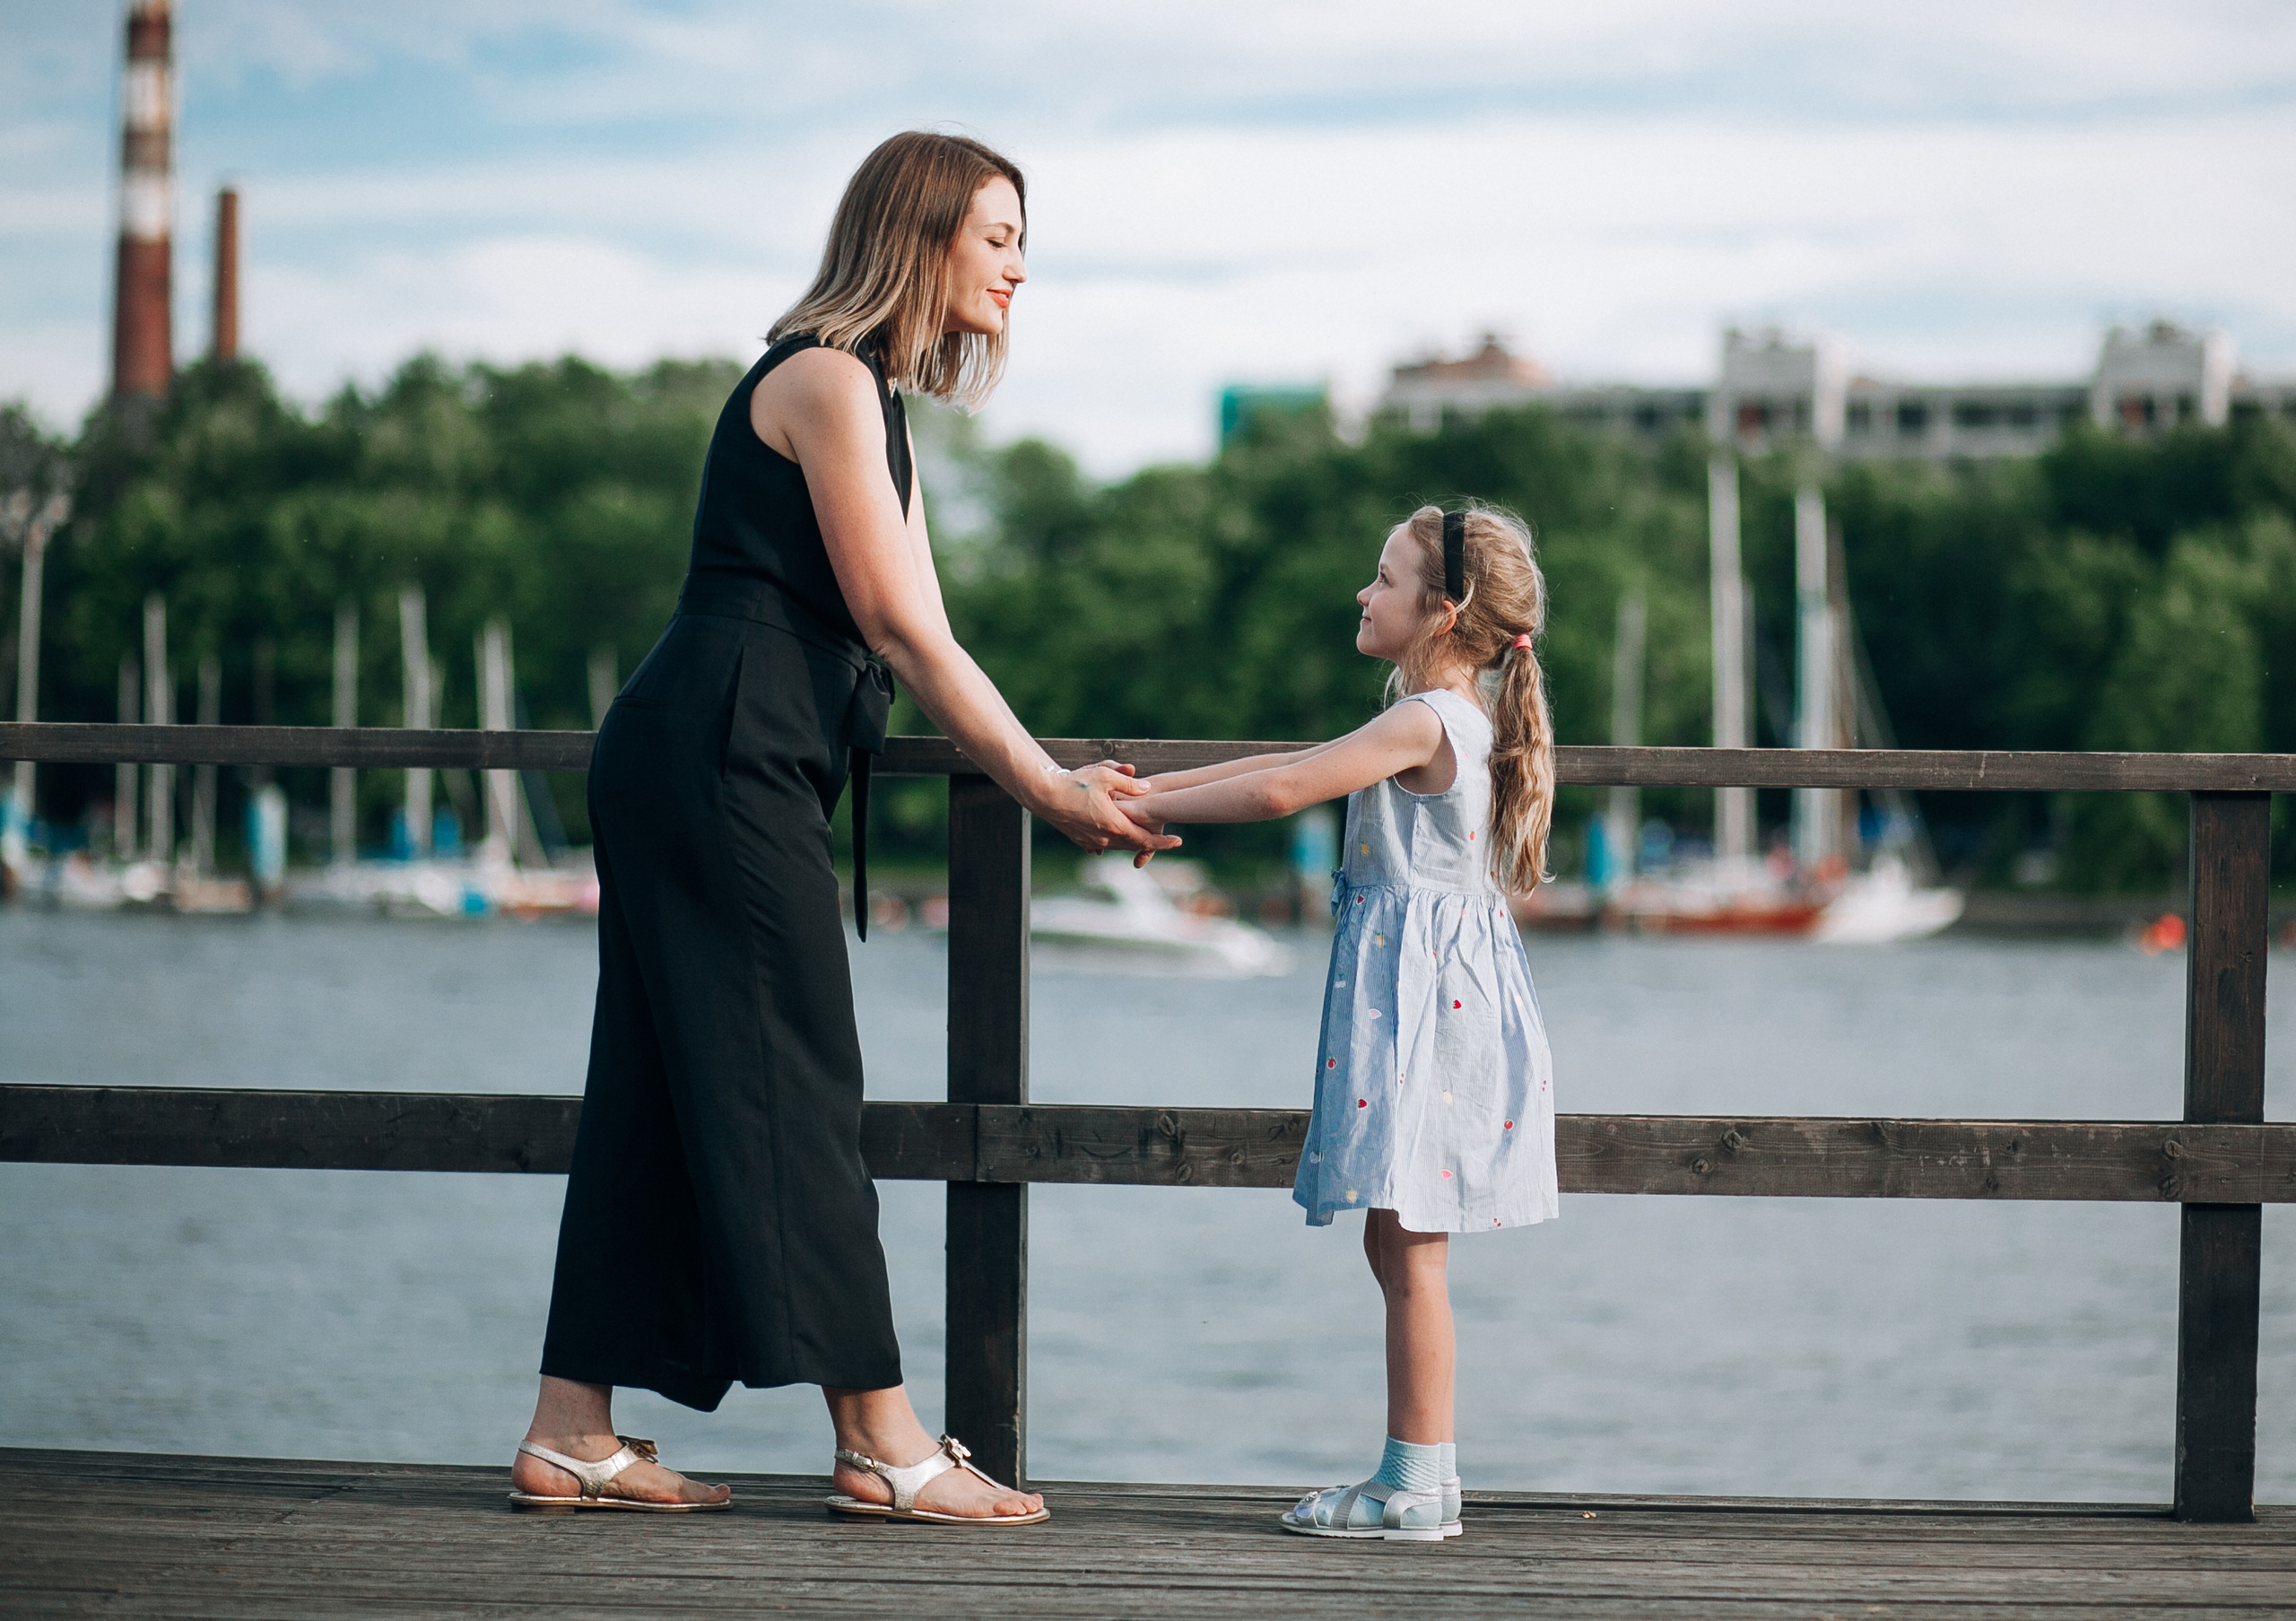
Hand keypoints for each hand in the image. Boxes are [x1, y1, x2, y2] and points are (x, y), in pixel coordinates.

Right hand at [1033, 761, 1180, 857]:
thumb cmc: (1074, 783)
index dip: (1163, 841)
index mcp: (1114, 825)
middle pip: (1134, 845)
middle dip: (1150, 842)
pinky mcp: (1080, 840)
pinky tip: (1116, 834)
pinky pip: (1103, 845)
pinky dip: (1115, 841)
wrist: (1043, 795)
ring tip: (1144, 836)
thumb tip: (1147, 787)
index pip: (1145, 839)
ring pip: (1119, 846)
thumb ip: (1128, 782)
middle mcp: (1104, 838)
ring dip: (1132, 842)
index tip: (1179, 841)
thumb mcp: (1104, 776)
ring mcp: (1091, 842)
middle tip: (1165, 838)